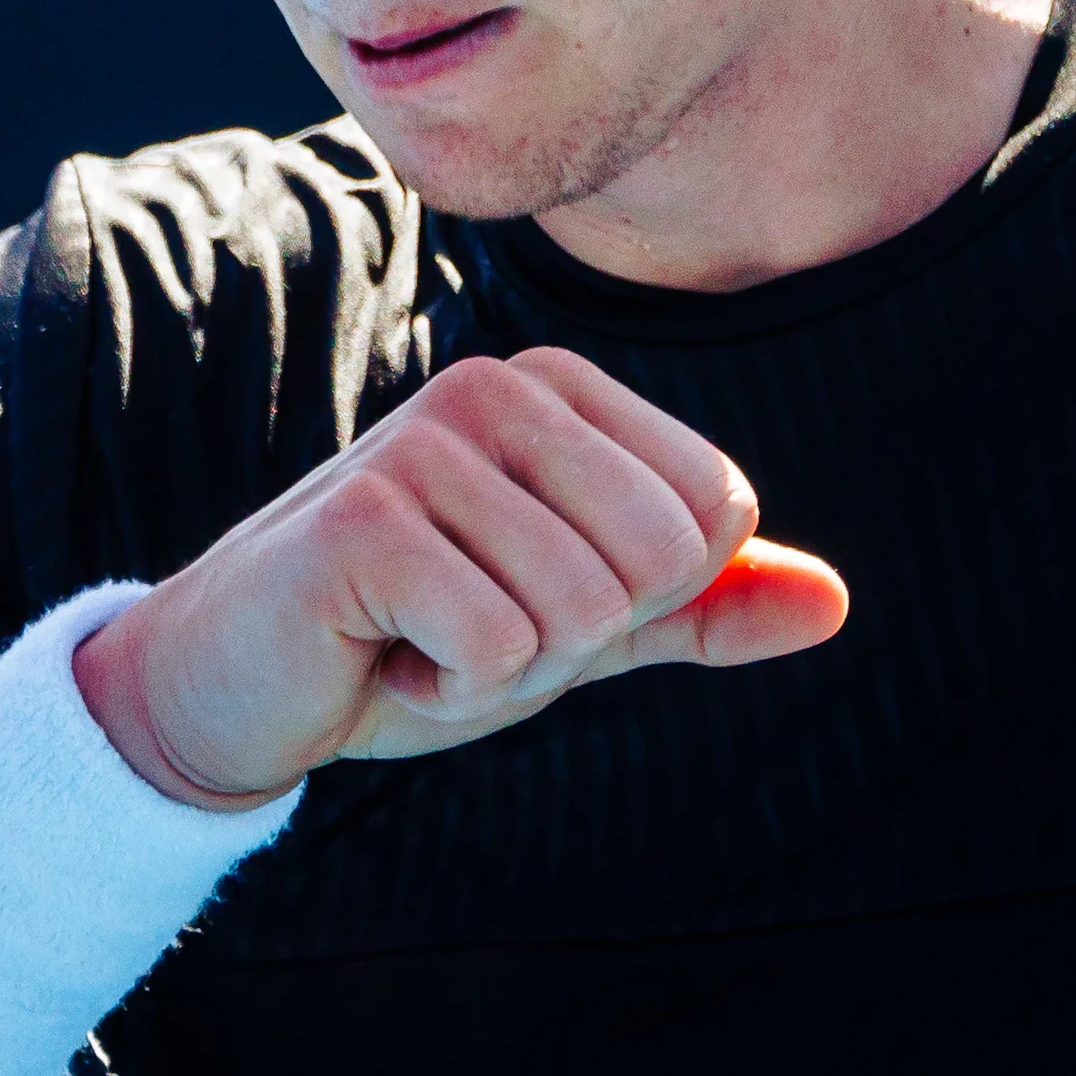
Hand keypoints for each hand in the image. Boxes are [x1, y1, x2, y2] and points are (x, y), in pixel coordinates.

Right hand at [71, 348, 849, 809]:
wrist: (239, 688)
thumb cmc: (413, 640)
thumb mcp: (582, 627)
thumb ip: (702, 609)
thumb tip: (836, 603)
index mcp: (560, 390)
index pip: (714, 512)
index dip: (643, 597)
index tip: (535, 592)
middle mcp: (497, 386)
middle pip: (662, 556)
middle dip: (581, 634)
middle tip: (474, 620)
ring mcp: (425, 443)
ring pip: (584, 609)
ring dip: (508, 666)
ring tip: (422, 633)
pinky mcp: (364, 522)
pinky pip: (502, 647)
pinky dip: (450, 686)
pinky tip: (382, 651)